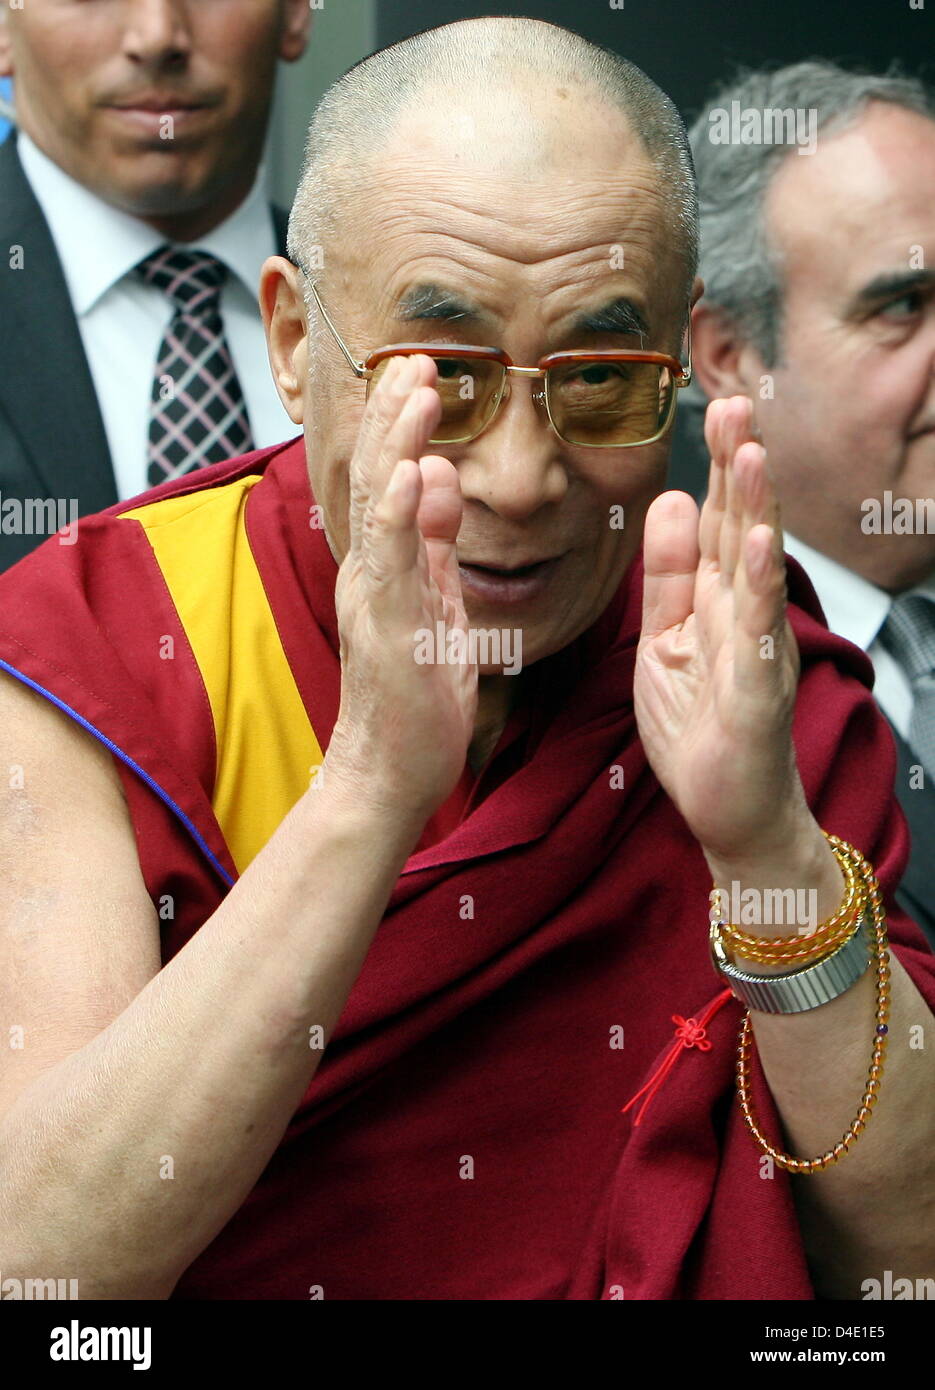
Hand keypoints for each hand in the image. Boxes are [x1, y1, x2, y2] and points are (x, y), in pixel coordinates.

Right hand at [324, 355, 477, 822]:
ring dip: (398, 444)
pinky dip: (398, 515)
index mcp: (386, 564)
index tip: (423, 372)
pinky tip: (412, 473)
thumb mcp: (434, 602)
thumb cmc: (416, 694)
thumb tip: (435, 477)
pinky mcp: (386, 629)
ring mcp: (374, 597)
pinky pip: (391, 564)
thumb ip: (432, 543)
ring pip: (380, 507)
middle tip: (416, 356)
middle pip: (377, 476)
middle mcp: (371, 570)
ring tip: (415, 389)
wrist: (389, 771)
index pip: (390, 479)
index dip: (403, 424)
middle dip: (397, 414)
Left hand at [633, 395, 809, 863]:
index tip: (714, 408)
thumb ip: (669, 574)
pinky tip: (759, 542)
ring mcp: (756, 647)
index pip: (721, 519)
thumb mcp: (668, 638)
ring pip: (757, 565)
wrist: (731, 811)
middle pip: (743, 525)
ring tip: (751, 451)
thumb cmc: (702, 727)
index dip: (717, 465)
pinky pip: (758, 629)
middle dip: (739, 464)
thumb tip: (674, 501)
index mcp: (719, 598)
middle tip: (736, 402)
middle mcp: (745, 612)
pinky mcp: (756, 689)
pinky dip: (759, 584)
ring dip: (756, 506)